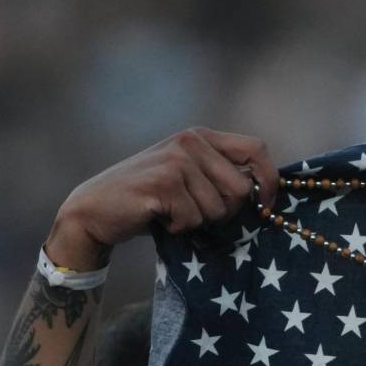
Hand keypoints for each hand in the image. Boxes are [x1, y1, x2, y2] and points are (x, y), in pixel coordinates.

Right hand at [48, 127, 278, 270]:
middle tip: (195, 213)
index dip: (269, 181)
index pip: (257, 149)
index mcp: (201, 137)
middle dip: (225, 213)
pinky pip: (194, 220)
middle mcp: (190, 141)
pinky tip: (158, 217)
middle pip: (241, 189)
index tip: (266, 207)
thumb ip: (220, 177)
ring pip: (218, 210)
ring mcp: (176, 160)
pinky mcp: (163, 182)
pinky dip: (179, 229)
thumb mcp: (188, 178)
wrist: (96, 210)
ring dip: (198, 223)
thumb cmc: (148, 201)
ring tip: (171, 212)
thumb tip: (264, 194)